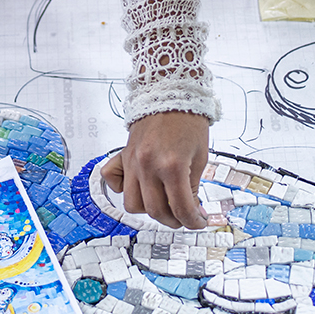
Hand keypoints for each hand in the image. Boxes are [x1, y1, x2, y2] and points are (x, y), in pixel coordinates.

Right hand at [100, 111, 210, 229]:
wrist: (169, 91)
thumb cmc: (188, 120)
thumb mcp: (200, 156)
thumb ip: (193, 186)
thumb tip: (192, 210)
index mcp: (172, 165)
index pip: (181, 208)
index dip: (193, 221)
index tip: (198, 222)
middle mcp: (148, 166)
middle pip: (156, 211)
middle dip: (174, 221)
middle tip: (185, 217)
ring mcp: (132, 162)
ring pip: (133, 204)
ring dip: (150, 210)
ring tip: (165, 204)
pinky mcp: (123, 156)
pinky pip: (114, 182)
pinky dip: (124, 190)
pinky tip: (140, 186)